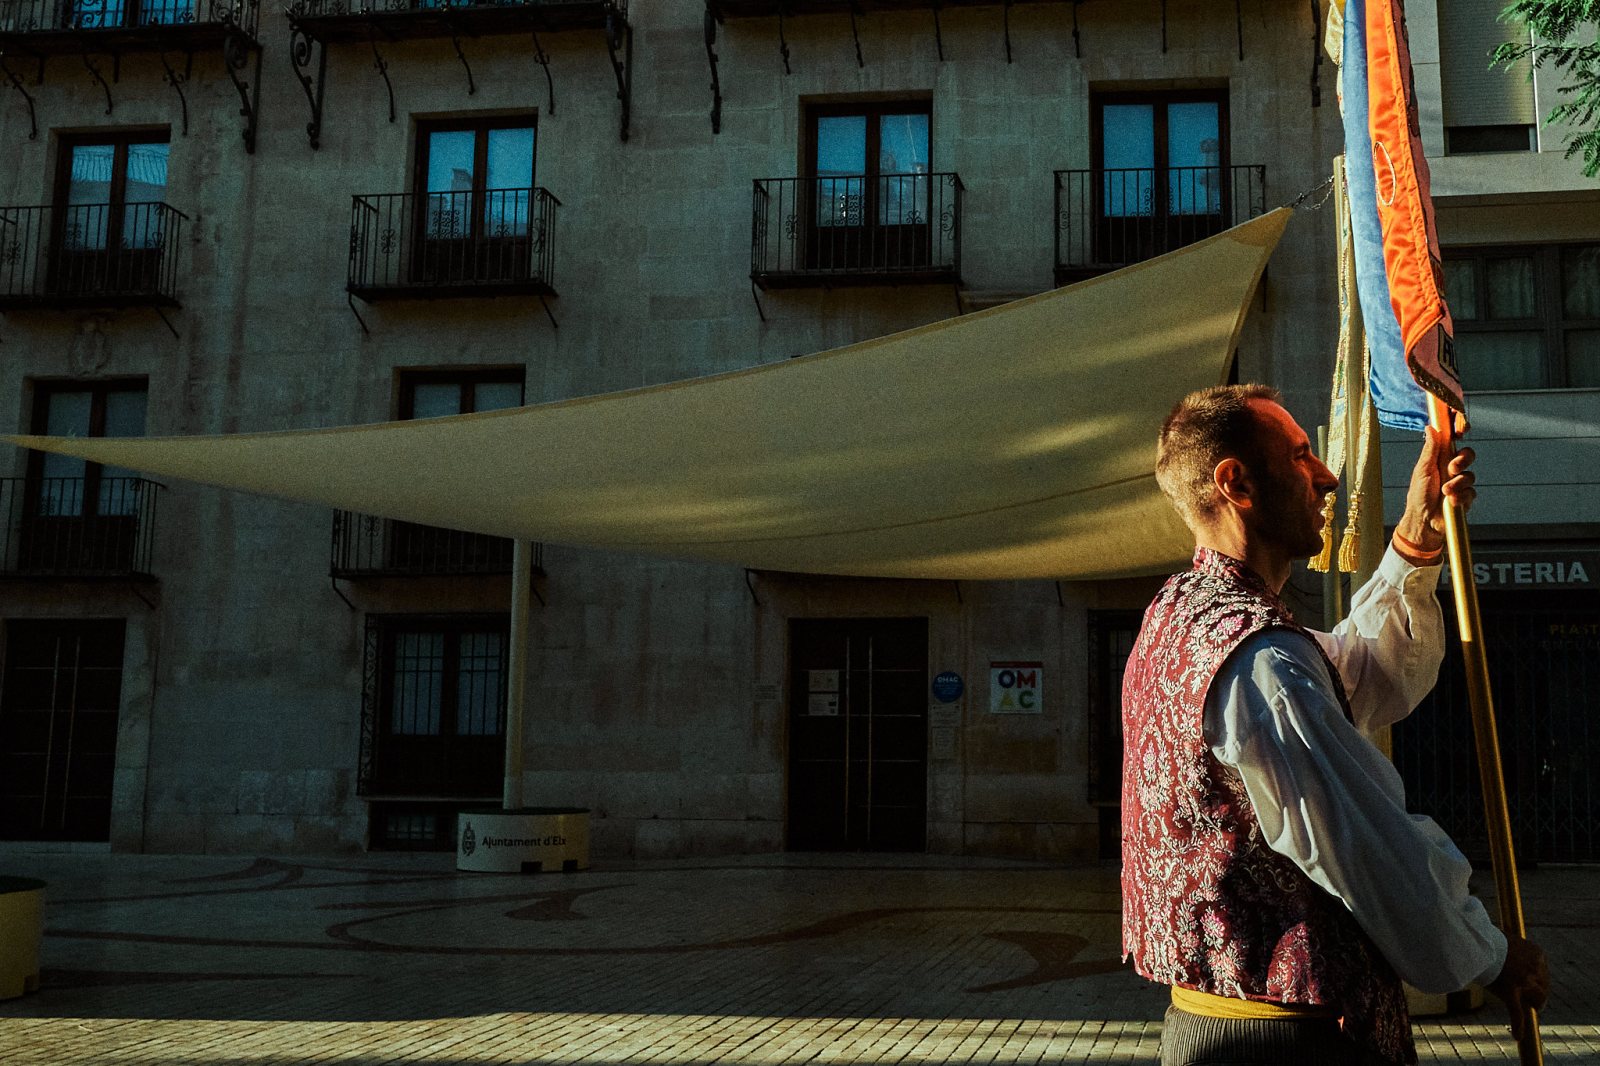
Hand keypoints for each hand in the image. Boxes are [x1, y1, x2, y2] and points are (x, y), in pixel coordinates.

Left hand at [1392, 414, 1474, 561]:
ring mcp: (1460, 483)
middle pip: (1468, 455)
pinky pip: (1472, 492)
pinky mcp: (1466, 497)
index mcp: (1440, 459)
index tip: (1462, 428)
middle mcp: (1452, 469)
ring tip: (1445, 492)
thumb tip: (1431, 428)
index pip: (1454, 442)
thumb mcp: (1423, 470)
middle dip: (1463, 460)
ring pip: (1470, 475)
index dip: (1460, 433)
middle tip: (1453, 468)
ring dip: (1457, 484)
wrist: (1424, 521)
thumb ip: (1430, 449)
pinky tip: (1451, 502)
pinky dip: (1461, 497)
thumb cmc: (1419, 495)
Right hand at [1486, 934, 1548, 1039]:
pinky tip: (1517, 1036)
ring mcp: (1524, 980)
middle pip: (1543, 986)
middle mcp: (1534, 967)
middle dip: (1538, 992)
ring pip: (1537, 999)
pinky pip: (1517, 1012)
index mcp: (1536, 952)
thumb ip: (1513, 951)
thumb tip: (1506, 955)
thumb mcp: (1506, 941)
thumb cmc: (1485, 938)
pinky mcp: (1511, 992)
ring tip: (1532, 1010)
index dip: (1537, 978)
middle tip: (1530, 996)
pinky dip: (1518, 1025)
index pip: (1543, 971)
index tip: (1531, 980)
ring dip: (1535, 1005)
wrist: (1476, 940)